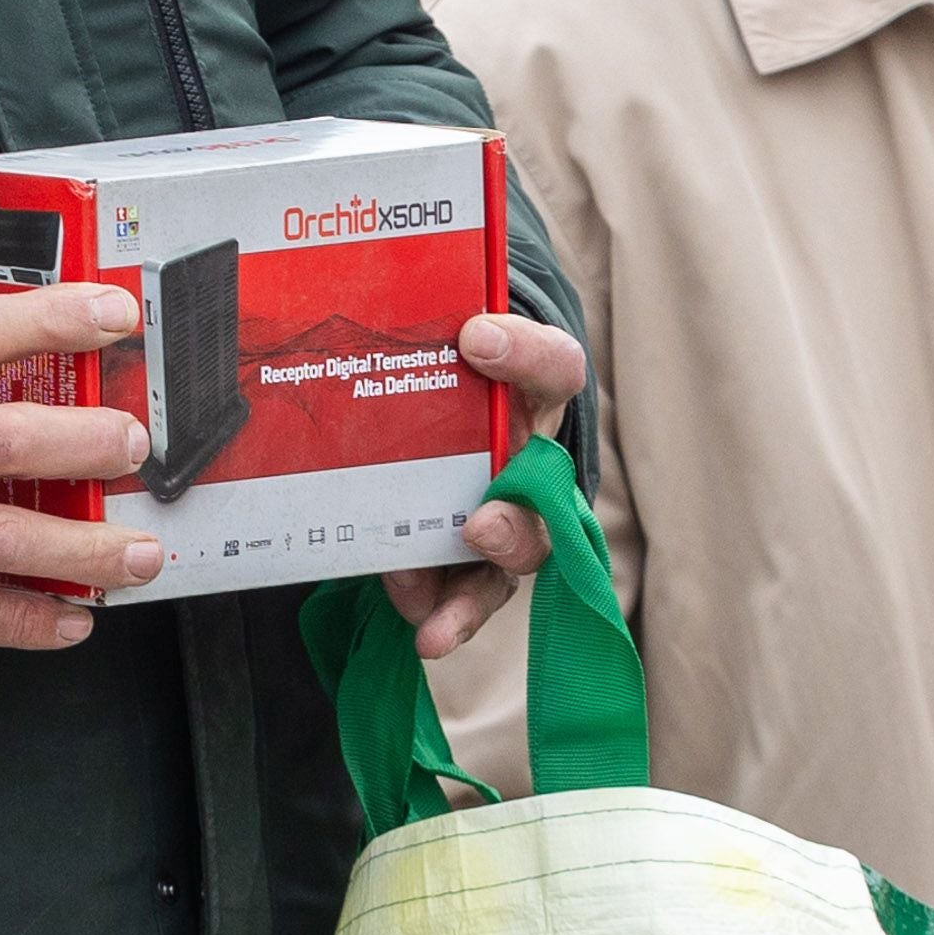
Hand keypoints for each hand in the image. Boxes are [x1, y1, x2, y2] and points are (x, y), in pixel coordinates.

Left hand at [384, 313, 590, 661]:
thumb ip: (424, 336)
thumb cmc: (448, 380)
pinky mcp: (478, 563)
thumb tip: (380, 309)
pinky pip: (466, 594)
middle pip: (544, 498)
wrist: (439, 413)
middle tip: (480, 527)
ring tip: (436, 625)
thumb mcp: (439, 350)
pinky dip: (438, 611)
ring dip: (475, 594)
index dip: (525, 355)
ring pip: (512, 561)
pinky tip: (416, 624)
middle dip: (514, 522)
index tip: (474, 337)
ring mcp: (510, 516)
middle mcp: (533, 461)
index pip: (553, 367)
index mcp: (534, 395)